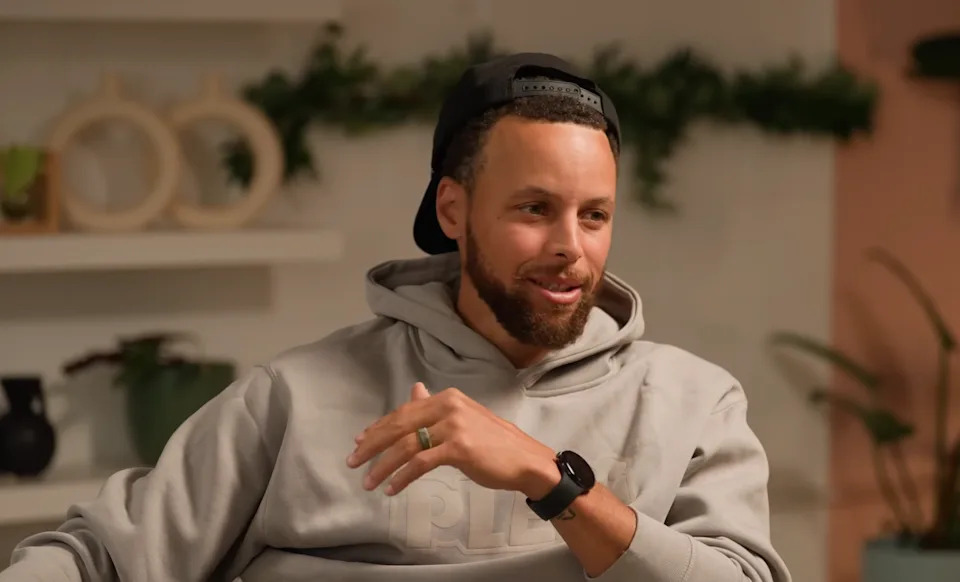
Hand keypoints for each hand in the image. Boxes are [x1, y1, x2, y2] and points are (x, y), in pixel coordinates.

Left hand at [346, 382, 559, 497]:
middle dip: (372, 445)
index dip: (379, 427)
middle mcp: (448, 406)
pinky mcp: (459, 448)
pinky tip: (392, 488)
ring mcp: (454, 426)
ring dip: (382, 466)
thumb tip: (414, 390)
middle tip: (353, 461)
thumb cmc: (494, 442)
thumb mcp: (463, 417)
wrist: (525, 459)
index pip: (404, 412)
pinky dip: (402, 477)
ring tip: (368, 482)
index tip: (359, 441)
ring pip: (406, 446)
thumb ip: (435, 407)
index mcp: (447, 398)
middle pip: (399, 425)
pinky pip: (420, 463)